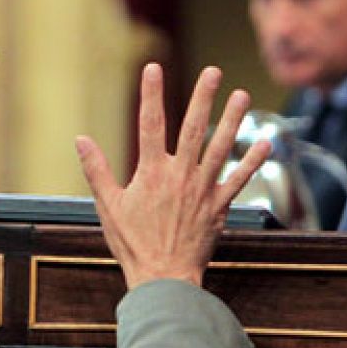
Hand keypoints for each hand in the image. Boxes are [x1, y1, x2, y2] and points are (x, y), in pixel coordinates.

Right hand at [75, 64, 270, 288]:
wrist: (163, 279)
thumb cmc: (132, 244)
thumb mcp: (108, 206)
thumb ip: (96, 170)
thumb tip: (81, 140)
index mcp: (151, 173)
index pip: (150, 123)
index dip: (151, 93)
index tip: (153, 68)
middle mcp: (180, 176)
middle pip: (193, 128)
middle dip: (203, 97)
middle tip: (213, 72)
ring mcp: (203, 190)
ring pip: (221, 148)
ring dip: (232, 120)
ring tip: (241, 96)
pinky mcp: (219, 207)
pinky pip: (239, 180)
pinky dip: (252, 162)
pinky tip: (265, 143)